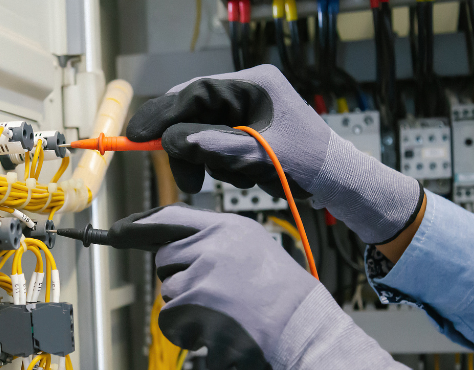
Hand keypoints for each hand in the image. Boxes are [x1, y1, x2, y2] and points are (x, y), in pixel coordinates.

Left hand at [111, 204, 418, 369]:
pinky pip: (171, 323)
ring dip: (187, 310)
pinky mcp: (197, 314)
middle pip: (164, 262)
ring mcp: (203, 280)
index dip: (140, 226)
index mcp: (226, 228)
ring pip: (167, 295)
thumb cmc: (281, 292)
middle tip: (214, 292)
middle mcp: (212, 248)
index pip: (170, 218)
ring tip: (224, 313)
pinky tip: (216, 331)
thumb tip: (167, 244)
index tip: (117, 231)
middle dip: (179, 279)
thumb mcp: (251, 246)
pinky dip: (187, 333)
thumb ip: (212, 239)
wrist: (304, 330)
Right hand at [126, 65, 421, 244]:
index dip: (162, 113)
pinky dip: (220, 165)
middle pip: (193, 112)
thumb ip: (213, 145)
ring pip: (200, 132)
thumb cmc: (308, 162)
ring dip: (208, 161)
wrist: (337, 180)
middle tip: (188, 182)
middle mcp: (246, 92)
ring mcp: (244, 111)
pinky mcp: (244, 131)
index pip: (194, 92)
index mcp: (253, 84)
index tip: (136, 135)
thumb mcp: (257, 154)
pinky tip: (245, 176)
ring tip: (239, 179)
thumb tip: (172, 141)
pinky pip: (214, 144)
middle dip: (187, 148)